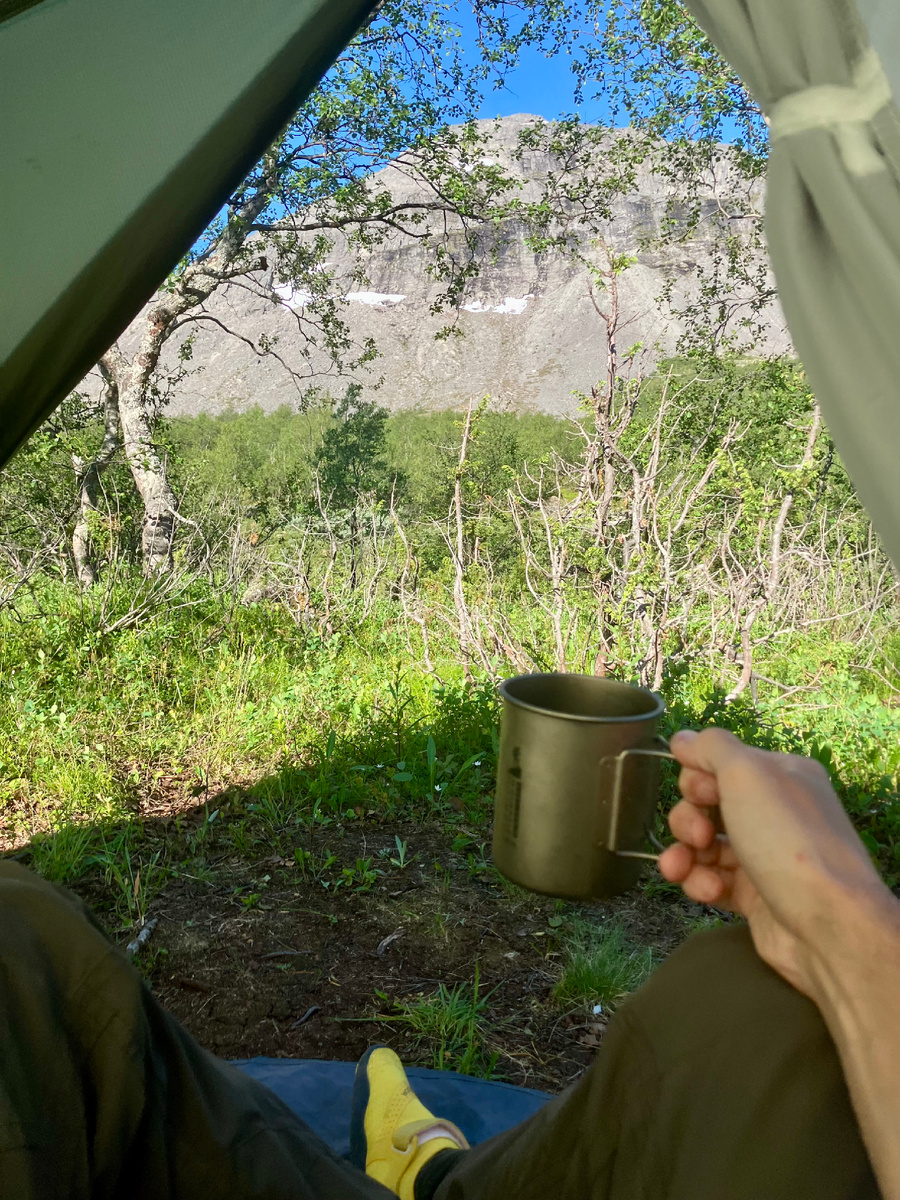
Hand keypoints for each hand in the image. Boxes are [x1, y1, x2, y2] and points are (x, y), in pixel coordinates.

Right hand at [659, 727, 892, 999]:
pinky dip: (698, 882)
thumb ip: (710, 747)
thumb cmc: (787, 839)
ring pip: (703, 844)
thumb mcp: (747, 773)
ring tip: (682, 869)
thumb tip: (682, 739)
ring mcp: (765, 855)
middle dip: (688, 818)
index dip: (698, 777)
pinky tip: (704, 891)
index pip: (721, 762)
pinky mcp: (755, 895)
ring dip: (684, 854)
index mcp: (781, 775)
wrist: (827, 924)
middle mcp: (775, 812)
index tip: (701, 794)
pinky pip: (711, 879)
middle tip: (699, 836)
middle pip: (707, 804)